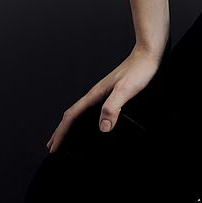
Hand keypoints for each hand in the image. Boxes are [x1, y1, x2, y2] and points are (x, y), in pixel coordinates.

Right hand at [46, 45, 162, 153]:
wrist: (148, 55)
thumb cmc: (139, 69)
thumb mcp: (126, 90)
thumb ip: (113, 107)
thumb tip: (103, 128)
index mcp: (95, 94)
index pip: (71, 116)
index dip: (61, 133)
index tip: (54, 147)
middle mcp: (96, 94)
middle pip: (72, 115)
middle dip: (61, 131)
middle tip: (53, 146)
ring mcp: (103, 94)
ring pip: (82, 113)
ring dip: (72, 126)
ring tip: (67, 137)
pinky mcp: (113, 94)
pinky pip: (93, 110)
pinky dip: (87, 120)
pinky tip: (94, 124)